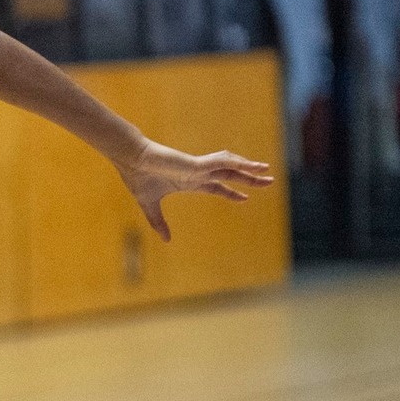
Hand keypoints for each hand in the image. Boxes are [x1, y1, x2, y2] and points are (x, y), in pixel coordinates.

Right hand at [115, 141, 274, 241]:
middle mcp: (198, 173)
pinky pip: (221, 162)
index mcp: (190, 182)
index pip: (218, 187)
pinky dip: (237, 162)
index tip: (244, 198)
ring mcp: (199, 167)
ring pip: (230, 166)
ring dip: (249, 168)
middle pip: (230, 175)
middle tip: (269, 182)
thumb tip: (166, 240)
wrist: (130, 160)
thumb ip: (158, 222)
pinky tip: (250, 165)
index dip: (232, 193)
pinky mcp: (195, 164)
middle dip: (250, 179)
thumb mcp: (149, 205)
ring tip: (266, 170)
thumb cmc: (138, 178)